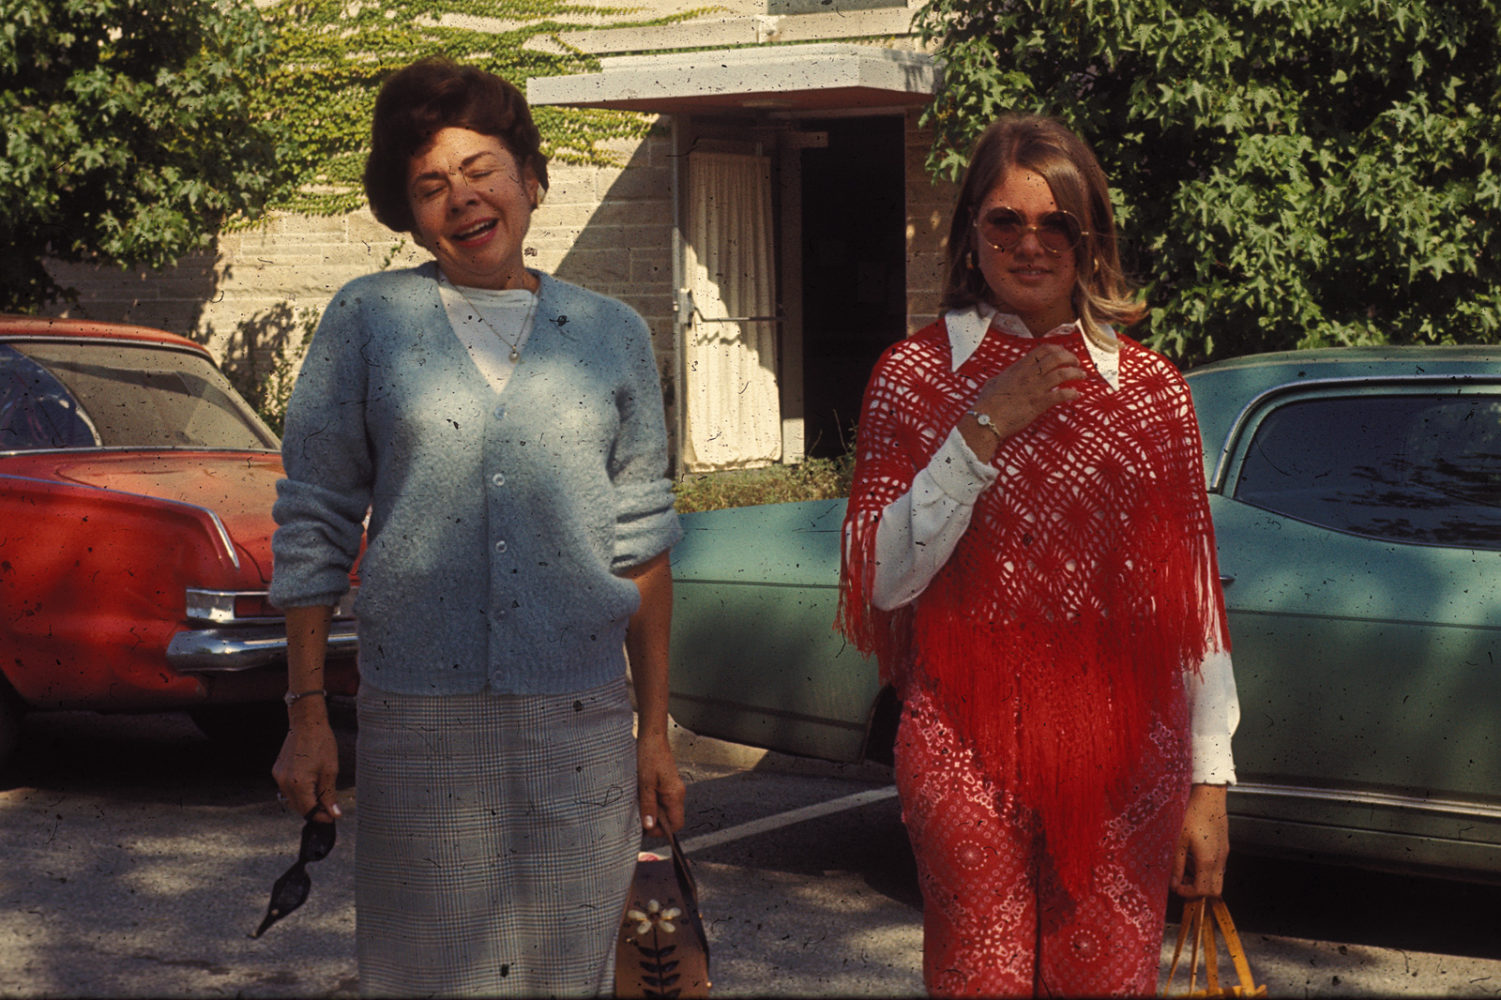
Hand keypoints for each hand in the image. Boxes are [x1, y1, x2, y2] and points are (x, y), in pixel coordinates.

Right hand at [272, 712, 340, 822]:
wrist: (307, 723)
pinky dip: (299, 791)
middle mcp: (284, 783)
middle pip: (299, 807)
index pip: (308, 810)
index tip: (333, 817)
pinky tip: (311, 785)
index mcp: (298, 784)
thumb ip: (330, 795)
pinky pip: (287, 788)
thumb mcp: (330, 770)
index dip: (322, 816)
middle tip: (330, 809)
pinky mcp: (277, 771)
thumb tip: (334, 813)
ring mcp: (278, 777)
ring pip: (292, 799)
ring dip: (306, 802)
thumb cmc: (321, 743)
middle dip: (314, 811)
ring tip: (323, 796)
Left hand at [636, 731, 685, 835]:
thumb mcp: (645, 784)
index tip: (646, 829)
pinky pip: (661, 800)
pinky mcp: (667, 784)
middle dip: (655, 822)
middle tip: (638, 818)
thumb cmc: (649, 756)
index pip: (676, 824)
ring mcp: (673, 788)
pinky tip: (640, 797)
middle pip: (670, 819)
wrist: (652, 737)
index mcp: (675, 795)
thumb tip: (650, 826)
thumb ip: (648, 806)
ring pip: (665, 810)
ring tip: (637, 806)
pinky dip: (651, 803)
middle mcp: (677, 793)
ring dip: (652, 812)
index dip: (663, 831)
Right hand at [963, 344, 1085, 458]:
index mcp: (1018, 368)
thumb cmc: (986, 403)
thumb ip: (1004, 377)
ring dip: (1075, 373)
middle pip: (1055, 358)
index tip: (1063, 352)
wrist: (986, 419)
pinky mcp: (1039, 403)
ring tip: (1082, 375)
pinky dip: (1072, 393)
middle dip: (1070, 357)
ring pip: (1061, 373)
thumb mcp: (993, 383)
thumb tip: (1003, 378)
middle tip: (1076, 362)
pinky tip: (1076, 395)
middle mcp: (1029, 375)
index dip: (1056, 349)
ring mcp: (1035, 388)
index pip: (1041, 350)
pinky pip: (1061, 395)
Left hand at [1173, 783, 1228, 897]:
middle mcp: (1219, 860)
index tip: (1176, 887)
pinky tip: (1194, 855)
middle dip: (1198, 891)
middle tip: (1183, 882)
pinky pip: (1219, 867)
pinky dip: (1207, 869)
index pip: (1202, 890)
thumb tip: (1173, 883)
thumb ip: (1177, 864)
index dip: (1188, 893)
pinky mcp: (1225, 847)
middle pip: (1215, 890)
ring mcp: (1224, 854)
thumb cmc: (1192, 815)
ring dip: (1202, 879)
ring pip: (1218, 879)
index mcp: (1207, 860)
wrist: (1209, 797)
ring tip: (1186, 865)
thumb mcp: (1179, 840)